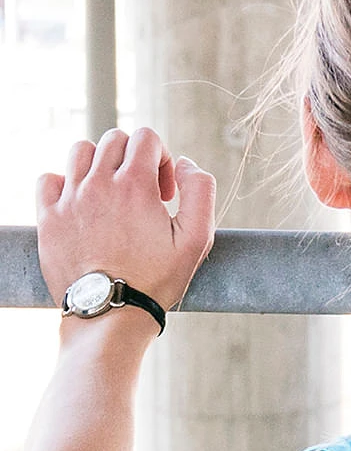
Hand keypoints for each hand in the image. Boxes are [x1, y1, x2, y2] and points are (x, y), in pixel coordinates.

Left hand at [36, 128, 215, 310]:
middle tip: (144, 195)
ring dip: (100, 164)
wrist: (111, 313)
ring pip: (80, 152)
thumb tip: (185, 163)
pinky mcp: (48, 218)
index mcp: (135, 184)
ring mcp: (69, 200)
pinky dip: (66, 182)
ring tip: (112, 194)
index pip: (147, 137)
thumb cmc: (157, 278)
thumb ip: (201, 190)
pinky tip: (83, 204)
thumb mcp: (197, 237)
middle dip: (135, 159)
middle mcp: (98, 184)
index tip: (165, 192)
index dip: (163, 158)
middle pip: (114, 140)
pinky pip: (49, 179)